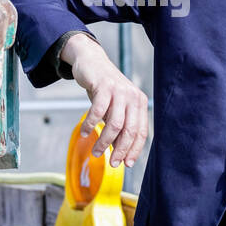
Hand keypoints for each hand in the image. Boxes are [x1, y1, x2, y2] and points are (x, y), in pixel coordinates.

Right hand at [63, 33, 148, 168]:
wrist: (92, 62)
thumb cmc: (104, 89)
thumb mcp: (116, 107)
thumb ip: (119, 125)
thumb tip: (119, 152)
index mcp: (139, 103)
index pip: (141, 132)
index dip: (135, 150)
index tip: (127, 164)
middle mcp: (133, 96)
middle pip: (130, 130)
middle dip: (121, 150)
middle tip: (112, 163)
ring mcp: (119, 91)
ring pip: (115, 124)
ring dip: (104, 141)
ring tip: (95, 152)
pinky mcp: (104, 86)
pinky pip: (97, 111)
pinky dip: (90, 125)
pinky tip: (84, 133)